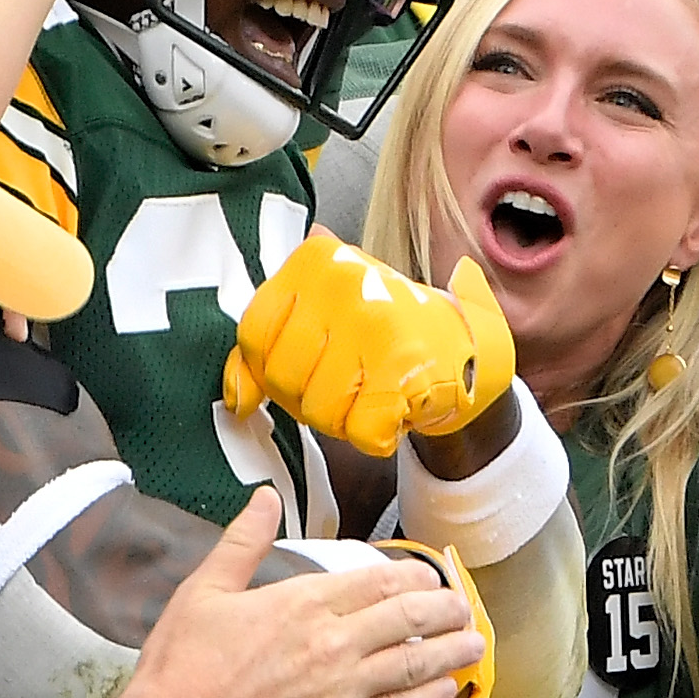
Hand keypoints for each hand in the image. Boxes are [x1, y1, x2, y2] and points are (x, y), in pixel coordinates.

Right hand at [112, 490, 482, 697]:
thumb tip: (263, 498)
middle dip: (445, 610)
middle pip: (409, 618)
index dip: (414, 576)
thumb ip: (243, 542)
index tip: (430, 577)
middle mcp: (333, 643)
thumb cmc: (184, 667)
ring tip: (472, 645)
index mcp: (304, 603)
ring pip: (416, 665)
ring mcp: (343, 691)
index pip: (379, 581)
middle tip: (463, 608)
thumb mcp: (205, 590)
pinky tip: (445, 691)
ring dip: (451, 652)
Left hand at [223, 230, 515, 451]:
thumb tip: (235, 393)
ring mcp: (373, 324)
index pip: (252, 335)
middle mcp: (342, 283)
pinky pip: (359, 430)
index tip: (297, 370)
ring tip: (368, 392)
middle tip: (343, 383)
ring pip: (318, 409)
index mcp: (314, 263)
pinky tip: (391, 407)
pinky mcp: (402, 366)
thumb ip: (269, 340)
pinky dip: (375, 434)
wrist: (463, 342)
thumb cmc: (380, 328)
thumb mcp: (321, 313)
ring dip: (342, 419)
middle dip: (307, 398)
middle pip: (283, 378)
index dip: (266, 369)